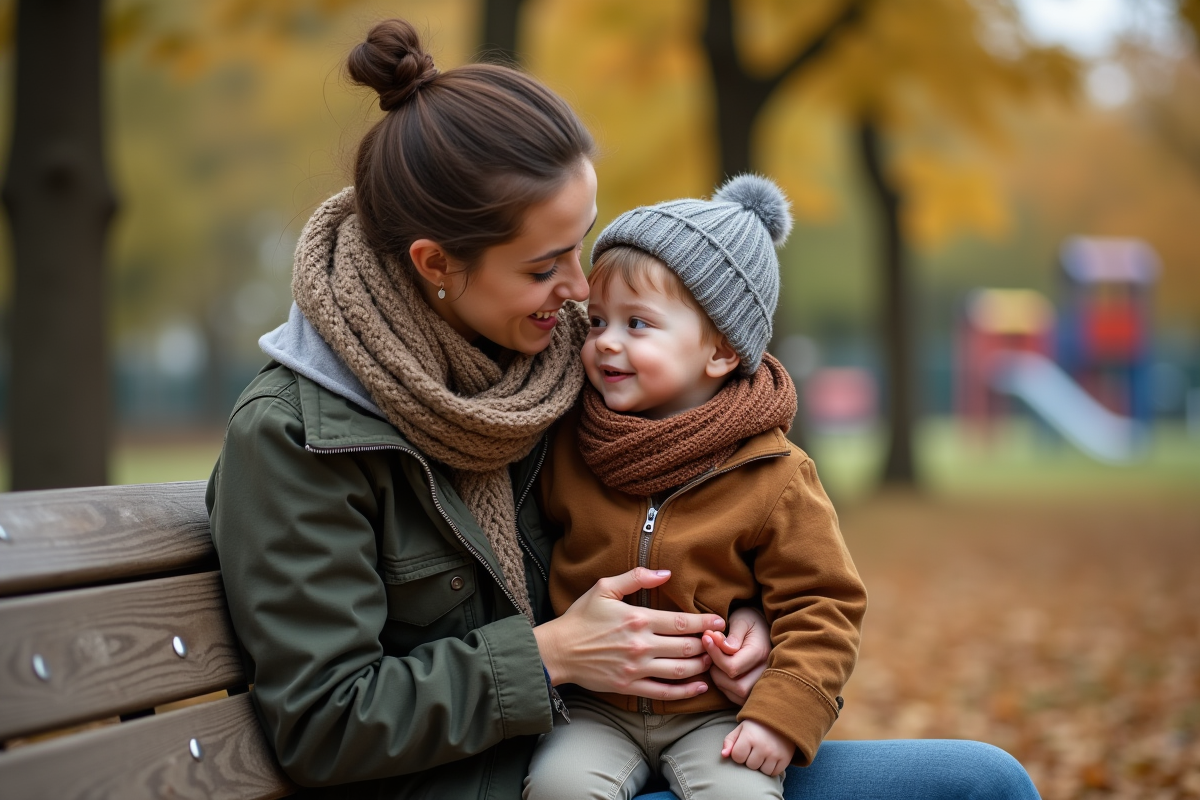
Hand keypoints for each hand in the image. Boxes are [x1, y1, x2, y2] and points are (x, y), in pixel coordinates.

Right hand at [533, 568, 723, 700]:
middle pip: (686, 647)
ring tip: (711, 660)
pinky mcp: (629, 687)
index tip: (719, 621)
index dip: (704, 623)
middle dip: (708, 644)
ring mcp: (636, 668)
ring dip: (701, 666)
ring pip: (680, 670)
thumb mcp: (605, 588)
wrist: (558, 650)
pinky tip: (700, 686)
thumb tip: (666, 573)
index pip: (681, 622)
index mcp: (638, 618)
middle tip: (720, 641)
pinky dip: (686, 691)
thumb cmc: (581, 617)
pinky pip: (664, 692)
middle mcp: (641, 645)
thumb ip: (637, 577)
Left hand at [702, 605, 768, 705]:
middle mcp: (765, 671)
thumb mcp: (741, 620)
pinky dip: (726, 686)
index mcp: (761, 653)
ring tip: (716, 661)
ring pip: (737, 694)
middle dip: (718, 672)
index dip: (714, 655)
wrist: (762, 625)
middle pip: (738, 686)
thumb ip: (733, 634)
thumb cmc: (749, 620)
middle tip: (711, 655)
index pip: (733, 667)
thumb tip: (726, 648)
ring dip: (720, 680)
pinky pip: (738, 697)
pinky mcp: (757, 689)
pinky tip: (722, 671)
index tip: (706, 638)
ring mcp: (763, 682)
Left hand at [721, 719, 794, 776]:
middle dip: (750, 759)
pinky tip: (771, 758)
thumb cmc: (756, 726)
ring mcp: (775, 753)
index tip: (744, 747)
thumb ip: (729, 741)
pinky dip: (771, 768)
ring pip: (762, 771)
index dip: (739, 754)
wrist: (780, 718)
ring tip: (763, 753)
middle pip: (750, 765)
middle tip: (755, 749)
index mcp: (749, 737)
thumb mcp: (740, 729)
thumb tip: (723, 755)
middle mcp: (763, 746)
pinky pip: (773, 773)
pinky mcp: (785, 758)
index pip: (737, 757)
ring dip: (761, 765)